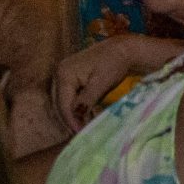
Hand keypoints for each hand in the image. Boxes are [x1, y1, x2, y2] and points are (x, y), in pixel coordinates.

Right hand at [54, 33, 181, 130]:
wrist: (124, 49)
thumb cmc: (115, 63)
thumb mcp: (102, 83)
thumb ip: (87, 100)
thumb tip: (75, 116)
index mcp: (64, 73)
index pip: (63, 103)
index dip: (71, 119)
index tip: (79, 133)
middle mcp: (59, 74)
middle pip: (61, 103)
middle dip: (71, 119)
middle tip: (81, 134)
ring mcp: (64, 75)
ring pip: (65, 102)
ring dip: (74, 115)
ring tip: (84, 129)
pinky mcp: (71, 78)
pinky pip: (71, 97)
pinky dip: (78, 107)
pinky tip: (86, 117)